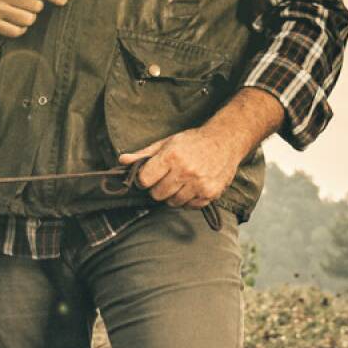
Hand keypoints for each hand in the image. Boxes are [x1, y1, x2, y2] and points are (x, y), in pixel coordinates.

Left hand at [118, 127, 244, 208]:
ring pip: (173, 202)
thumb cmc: (193, 142)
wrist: (225, 141)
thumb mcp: (166, 143)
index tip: (147, 177)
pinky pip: (190, 206)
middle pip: (157, 194)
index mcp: (171, 157)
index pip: (144, 180)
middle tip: (165, 179)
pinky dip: (188, 200)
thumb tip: (122, 160)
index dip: (143, 180)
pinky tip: (191, 187)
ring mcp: (199, 184)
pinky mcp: (210, 193)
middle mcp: (186, 171)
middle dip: (157, 188)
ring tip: (179, 182)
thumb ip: (143, 154)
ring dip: (172, 195)